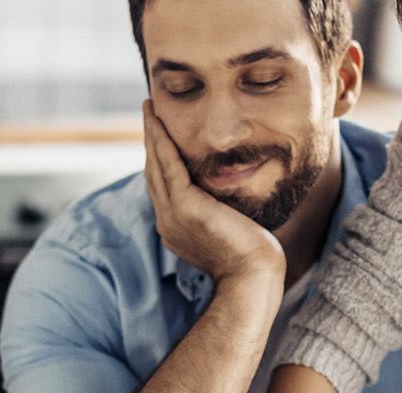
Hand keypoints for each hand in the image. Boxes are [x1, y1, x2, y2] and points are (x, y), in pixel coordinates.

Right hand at [142, 100, 284, 283]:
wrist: (253, 276)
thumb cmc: (252, 258)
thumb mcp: (229, 230)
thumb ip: (220, 213)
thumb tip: (229, 200)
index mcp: (176, 227)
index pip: (162, 185)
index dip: (158, 158)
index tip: (159, 135)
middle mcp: (167, 220)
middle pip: (153, 172)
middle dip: (150, 140)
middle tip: (148, 111)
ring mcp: (172, 214)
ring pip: (155, 165)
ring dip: (151, 134)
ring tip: (149, 109)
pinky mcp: (185, 206)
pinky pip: (168, 165)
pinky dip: (161, 141)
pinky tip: (158, 121)